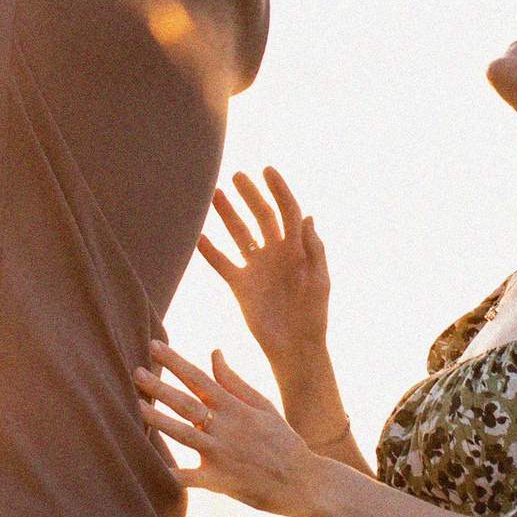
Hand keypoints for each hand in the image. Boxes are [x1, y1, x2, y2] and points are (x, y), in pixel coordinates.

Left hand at [134, 342, 313, 516]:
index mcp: (234, 407)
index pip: (199, 378)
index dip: (174, 361)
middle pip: (186, 403)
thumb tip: (213, 352)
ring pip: (183, 434)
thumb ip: (233, 381)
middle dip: (159, 387)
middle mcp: (225, 428)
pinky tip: (154, 468)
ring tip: (137, 407)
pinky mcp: (220, 481)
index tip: (154, 345)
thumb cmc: (282, 440)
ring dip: (159, 420)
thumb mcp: (262, 405)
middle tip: (134, 372)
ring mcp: (221, 454)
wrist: (303, 481)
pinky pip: (191, 478)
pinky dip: (174, 473)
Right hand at [198, 167, 330, 373]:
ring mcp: (257, 267)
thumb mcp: (320, 281)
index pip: (287, 210)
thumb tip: (308, 217)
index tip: (267, 170)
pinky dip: (209, 250)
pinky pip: (222, 262)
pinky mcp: (240, 285)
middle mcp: (276, 252)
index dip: (279, 189)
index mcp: (297, 248)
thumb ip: (314, 250)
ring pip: (239, 233)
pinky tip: (197, 236)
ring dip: (228, 214)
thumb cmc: (314, 315)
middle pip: (261, 216)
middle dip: (250, 195)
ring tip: (214, 194)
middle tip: (236, 176)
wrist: (294, 347)